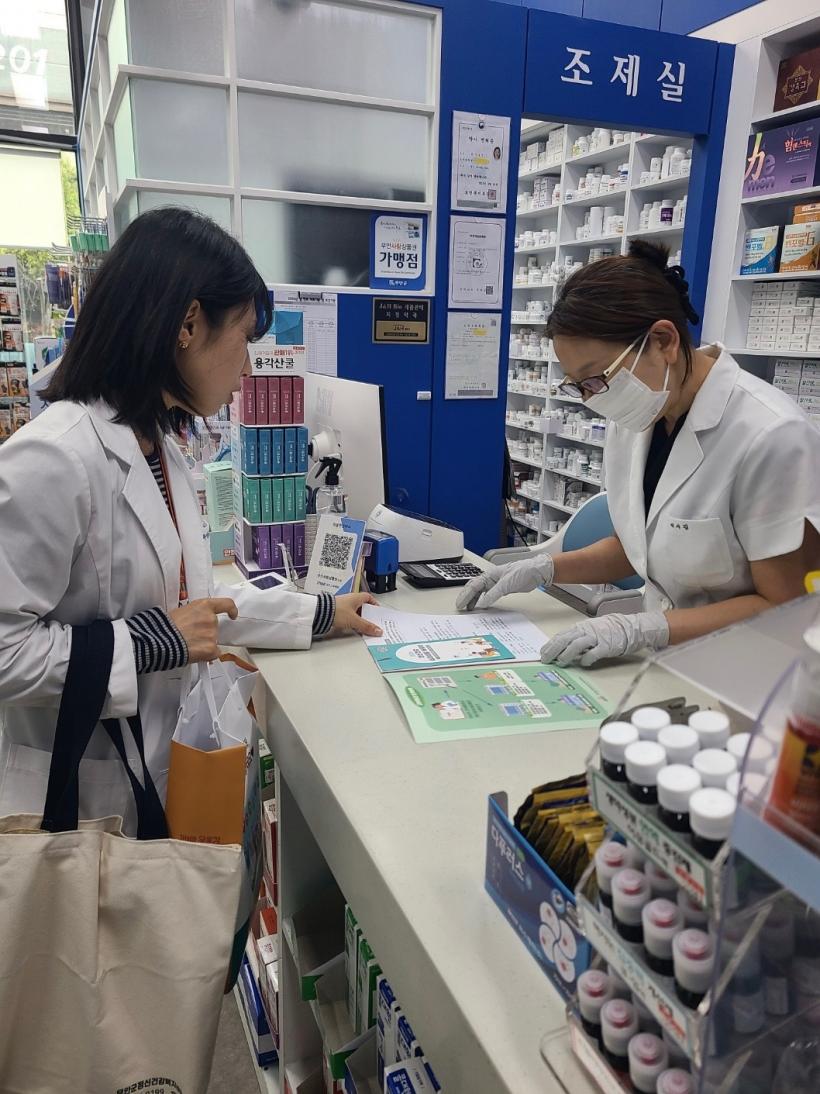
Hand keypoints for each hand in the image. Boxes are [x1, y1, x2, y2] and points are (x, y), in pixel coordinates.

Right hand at [169, 597, 237, 662]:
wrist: (159, 641)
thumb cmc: (165, 626)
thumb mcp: (181, 611)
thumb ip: (195, 615)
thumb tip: (197, 623)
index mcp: (203, 606)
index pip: (226, 604)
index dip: (231, 609)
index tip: (232, 615)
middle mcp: (211, 619)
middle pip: (215, 626)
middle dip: (206, 633)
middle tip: (191, 637)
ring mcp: (212, 634)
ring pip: (213, 641)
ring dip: (204, 644)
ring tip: (188, 645)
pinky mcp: (211, 649)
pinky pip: (214, 653)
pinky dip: (206, 655)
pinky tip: (194, 653)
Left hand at [331, 593, 382, 637]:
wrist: (321, 613)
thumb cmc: (338, 611)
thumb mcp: (355, 620)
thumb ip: (367, 626)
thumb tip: (378, 630)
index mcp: (356, 597)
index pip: (368, 597)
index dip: (374, 603)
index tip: (377, 610)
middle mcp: (350, 600)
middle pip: (362, 605)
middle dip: (367, 613)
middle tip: (372, 621)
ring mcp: (343, 605)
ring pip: (355, 611)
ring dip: (359, 618)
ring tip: (363, 626)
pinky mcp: (337, 611)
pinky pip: (348, 615)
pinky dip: (352, 621)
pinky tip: (353, 627)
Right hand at [456, 554, 554, 611]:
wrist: (536, 572)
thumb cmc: (523, 571)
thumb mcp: (507, 583)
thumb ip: (494, 593)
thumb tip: (483, 603)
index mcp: (490, 574)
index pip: (473, 585)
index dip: (465, 595)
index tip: (460, 604)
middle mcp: (491, 579)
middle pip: (474, 588)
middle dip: (466, 597)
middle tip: (460, 607)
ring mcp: (496, 584)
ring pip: (480, 592)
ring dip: (473, 600)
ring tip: (468, 608)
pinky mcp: (502, 589)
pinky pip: (488, 595)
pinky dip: (483, 601)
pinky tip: (481, 606)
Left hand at [540, 611, 669, 667]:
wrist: (628, 627)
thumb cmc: (607, 631)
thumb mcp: (589, 631)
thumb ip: (577, 639)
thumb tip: (562, 650)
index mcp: (580, 628)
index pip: (561, 635)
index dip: (550, 644)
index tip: (542, 653)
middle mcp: (586, 631)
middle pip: (565, 639)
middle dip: (553, 650)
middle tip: (545, 660)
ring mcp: (596, 638)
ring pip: (577, 644)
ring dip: (566, 654)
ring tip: (560, 662)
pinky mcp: (606, 646)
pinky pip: (594, 652)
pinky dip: (586, 658)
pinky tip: (582, 664)